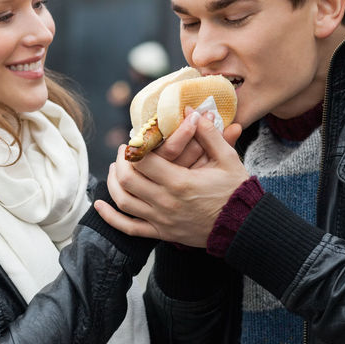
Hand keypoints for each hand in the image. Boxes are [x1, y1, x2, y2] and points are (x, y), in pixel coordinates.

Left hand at [94, 111, 248, 246]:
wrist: (244, 226)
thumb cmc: (237, 190)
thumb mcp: (227, 158)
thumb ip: (208, 133)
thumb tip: (190, 110)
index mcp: (179, 182)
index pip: (142, 161)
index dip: (133, 147)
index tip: (135, 139)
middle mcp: (165, 202)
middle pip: (127, 179)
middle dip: (120, 162)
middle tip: (124, 151)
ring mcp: (162, 220)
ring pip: (123, 202)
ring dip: (113, 183)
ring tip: (114, 170)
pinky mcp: (162, 233)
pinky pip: (129, 228)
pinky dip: (111, 218)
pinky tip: (100, 206)